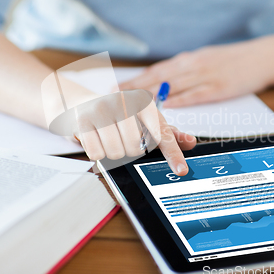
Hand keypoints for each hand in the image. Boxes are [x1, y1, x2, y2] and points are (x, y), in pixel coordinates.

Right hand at [73, 91, 195, 175]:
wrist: (86, 104)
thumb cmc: (122, 115)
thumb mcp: (147, 120)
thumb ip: (168, 134)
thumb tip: (190, 142)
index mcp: (144, 103)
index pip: (162, 135)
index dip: (173, 155)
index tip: (181, 170)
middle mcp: (124, 103)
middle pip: (136, 149)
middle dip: (130, 151)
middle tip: (124, 139)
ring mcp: (102, 110)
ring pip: (116, 153)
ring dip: (114, 152)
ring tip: (110, 137)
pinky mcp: (83, 120)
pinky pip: (96, 153)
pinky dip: (98, 152)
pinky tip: (97, 138)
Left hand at [119, 36, 273, 106]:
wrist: (263, 56)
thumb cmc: (233, 60)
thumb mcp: (206, 58)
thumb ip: (185, 68)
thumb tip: (165, 78)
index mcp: (189, 59)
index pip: (157, 70)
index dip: (136, 80)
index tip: (118, 87)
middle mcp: (193, 65)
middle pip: (159, 78)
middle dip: (135, 88)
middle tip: (115, 97)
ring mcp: (206, 76)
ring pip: (173, 87)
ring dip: (152, 96)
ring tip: (133, 105)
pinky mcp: (219, 88)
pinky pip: (196, 95)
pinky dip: (180, 101)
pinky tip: (167, 107)